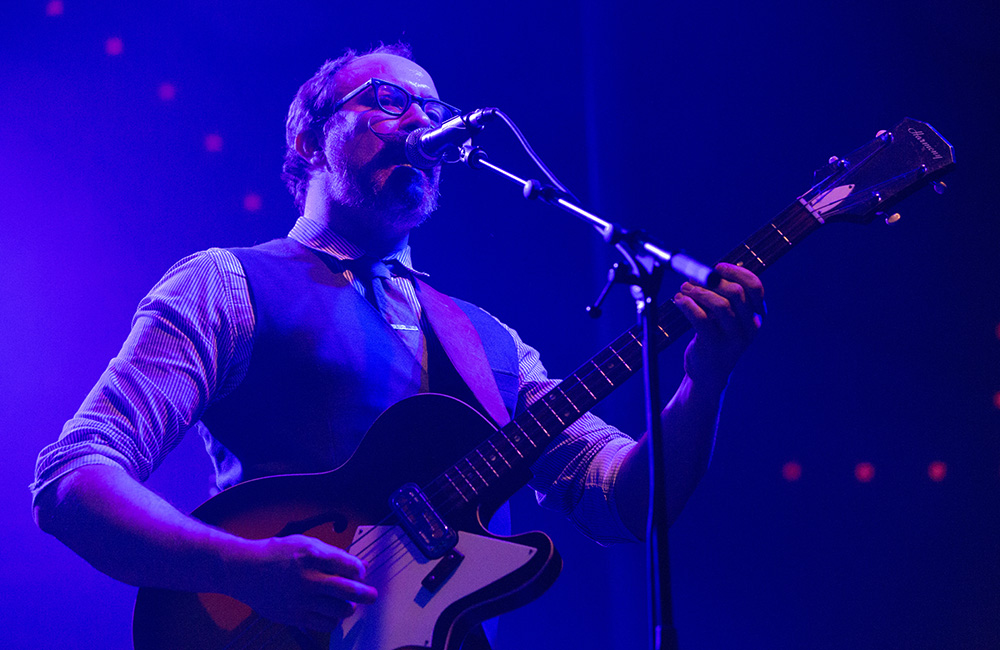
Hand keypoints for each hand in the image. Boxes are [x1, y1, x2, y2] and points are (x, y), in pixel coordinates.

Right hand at [229, 534, 377, 631]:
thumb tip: (359, 566)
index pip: (349, 566)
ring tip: (346, 603)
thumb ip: (334, 554)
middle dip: (366, 594)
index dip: (360, 571)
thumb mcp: (305, 543)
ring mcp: (301, 600)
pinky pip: (326, 624)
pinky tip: (329, 611)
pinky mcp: (294, 617)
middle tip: (372, 595)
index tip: (360, 573)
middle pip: (348, 590)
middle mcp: (308, 579)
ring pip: (340, 610)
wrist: (245, 571)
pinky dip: (333, 619)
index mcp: (312, 556)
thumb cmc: (278, 555)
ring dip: (348, 607)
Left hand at [673, 263, 764, 388]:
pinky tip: (679, 301)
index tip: (717, 268)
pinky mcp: (713, 346)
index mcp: (756, 316)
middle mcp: (749, 327)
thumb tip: (709, 272)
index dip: (736, 273)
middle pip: (736, 293)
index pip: (755, 287)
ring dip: (698, 292)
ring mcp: (733, 339)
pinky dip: (687, 305)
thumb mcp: (727, 318)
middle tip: (693, 280)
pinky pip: (700, 318)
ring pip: (720, 305)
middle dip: (712, 281)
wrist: (708, 374)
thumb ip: (724, 296)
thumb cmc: (716, 338)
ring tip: (684, 290)